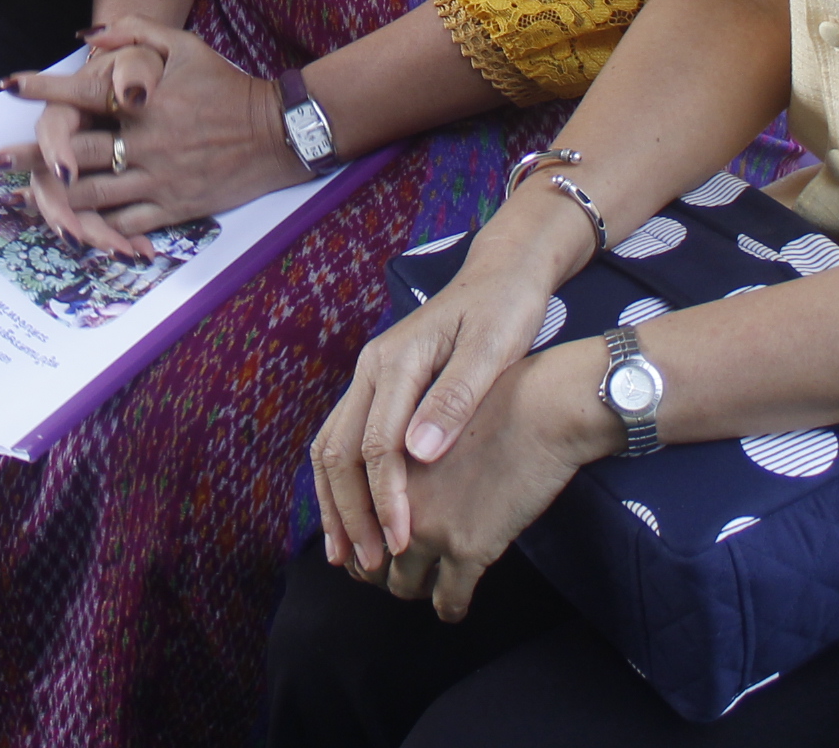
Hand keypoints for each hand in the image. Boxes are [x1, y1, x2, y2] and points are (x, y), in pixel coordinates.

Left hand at [0, 20, 308, 256]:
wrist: (277, 132)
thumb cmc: (226, 84)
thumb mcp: (186, 45)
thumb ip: (136, 32)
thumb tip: (86, 35)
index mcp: (144, 101)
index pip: (82, 92)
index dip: (42, 87)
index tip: (9, 85)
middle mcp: (145, 141)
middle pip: (75, 152)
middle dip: (29, 156)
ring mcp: (158, 177)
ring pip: (91, 194)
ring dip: (53, 196)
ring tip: (23, 197)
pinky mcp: (174, 207)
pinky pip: (124, 225)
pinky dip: (95, 228)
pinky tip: (70, 227)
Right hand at [311, 219, 561, 575]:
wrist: (503, 276)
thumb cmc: (505, 311)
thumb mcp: (492, 351)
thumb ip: (455, 399)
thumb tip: (418, 453)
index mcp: (395, 359)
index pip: (377, 444)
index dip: (386, 499)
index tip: (402, 543)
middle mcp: (371, 368)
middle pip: (340, 449)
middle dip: (350, 512)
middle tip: (370, 563)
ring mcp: (370, 376)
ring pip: (332, 446)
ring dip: (336, 502)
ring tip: (347, 553)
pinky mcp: (379, 387)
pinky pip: (346, 439)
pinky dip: (343, 483)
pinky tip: (355, 515)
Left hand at [356, 341, 613, 622]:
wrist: (542, 410)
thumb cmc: (494, 403)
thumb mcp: (427, 420)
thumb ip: (402, 455)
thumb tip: (392, 489)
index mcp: (380, 464)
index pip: (349, 517)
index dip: (355, 541)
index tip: (363, 554)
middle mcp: (393, 499)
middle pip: (369, 558)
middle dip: (378, 572)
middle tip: (390, 576)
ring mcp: (429, 527)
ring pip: (403, 585)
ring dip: (412, 591)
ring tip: (426, 587)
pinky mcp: (468, 549)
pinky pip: (448, 600)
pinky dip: (449, 608)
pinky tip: (455, 605)